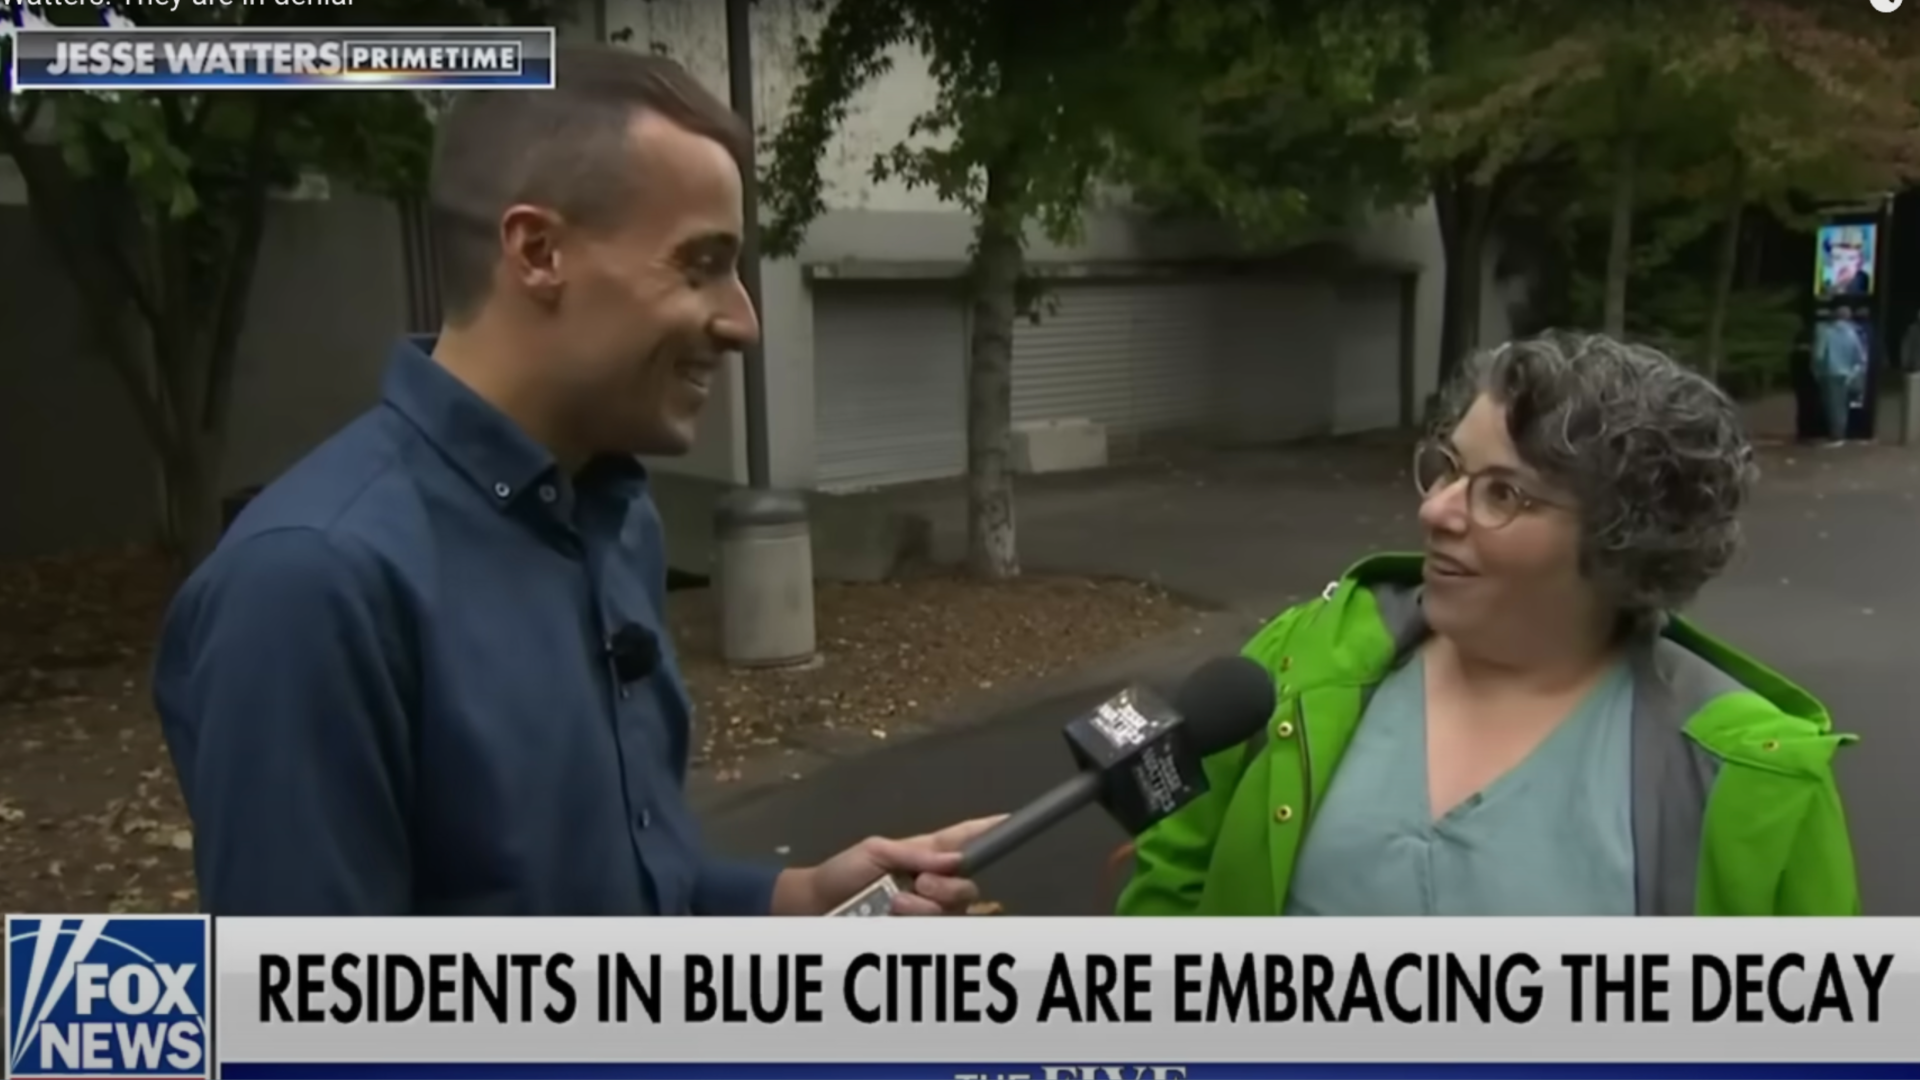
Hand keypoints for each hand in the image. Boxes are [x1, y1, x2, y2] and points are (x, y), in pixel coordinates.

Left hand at [775, 815, 1005, 915]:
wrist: (814, 907)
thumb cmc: (842, 872)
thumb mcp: (875, 851)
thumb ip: (914, 853)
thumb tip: (954, 859)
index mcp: (925, 856)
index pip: (963, 840)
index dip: (986, 830)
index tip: (1007, 818)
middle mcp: (932, 885)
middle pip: (966, 887)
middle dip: (948, 886)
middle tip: (920, 884)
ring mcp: (924, 912)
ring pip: (952, 912)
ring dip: (925, 908)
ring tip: (894, 904)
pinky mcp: (912, 934)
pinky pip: (934, 932)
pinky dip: (916, 923)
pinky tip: (894, 917)